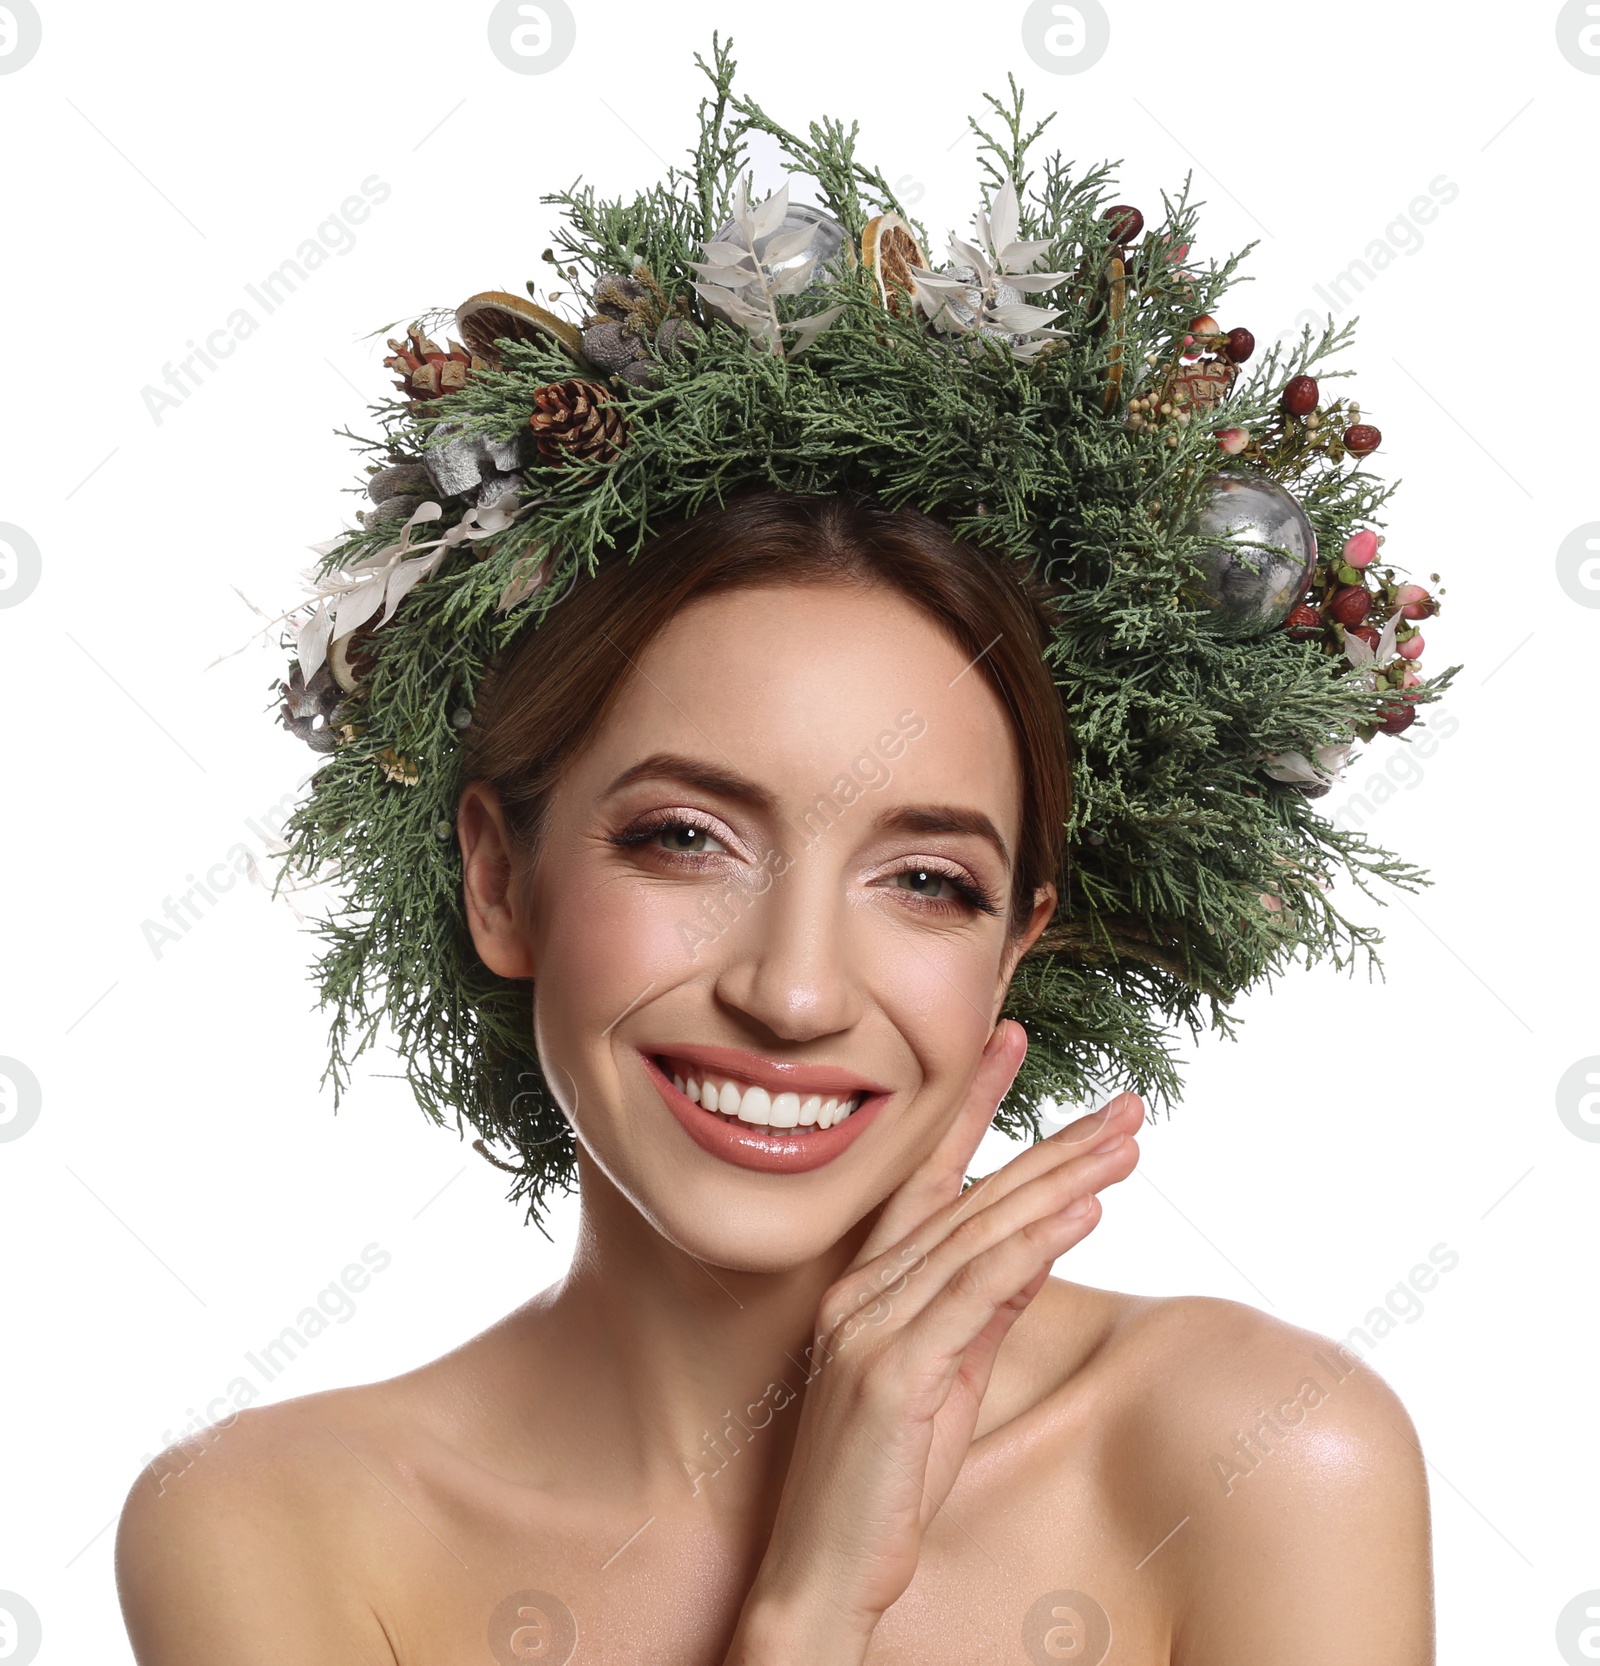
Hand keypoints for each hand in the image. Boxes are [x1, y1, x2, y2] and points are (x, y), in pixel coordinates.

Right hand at [724, 1020, 1142, 1663]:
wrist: (821, 1575)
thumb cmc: (883, 1482)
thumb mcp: (945, 1379)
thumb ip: (983, 1308)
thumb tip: (1038, 1244)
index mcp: (867, 1284)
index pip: (932, 1176)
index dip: (974, 1104)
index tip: (1011, 1040)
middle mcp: (862, 1289)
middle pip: (971, 1194)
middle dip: (1053, 1142)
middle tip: (1120, 1101)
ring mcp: (870, 1326)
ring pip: (980, 1231)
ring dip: (1062, 1181)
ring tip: (1125, 1143)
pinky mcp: (889, 1372)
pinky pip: (976, 1292)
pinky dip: (1034, 1245)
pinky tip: (1085, 1211)